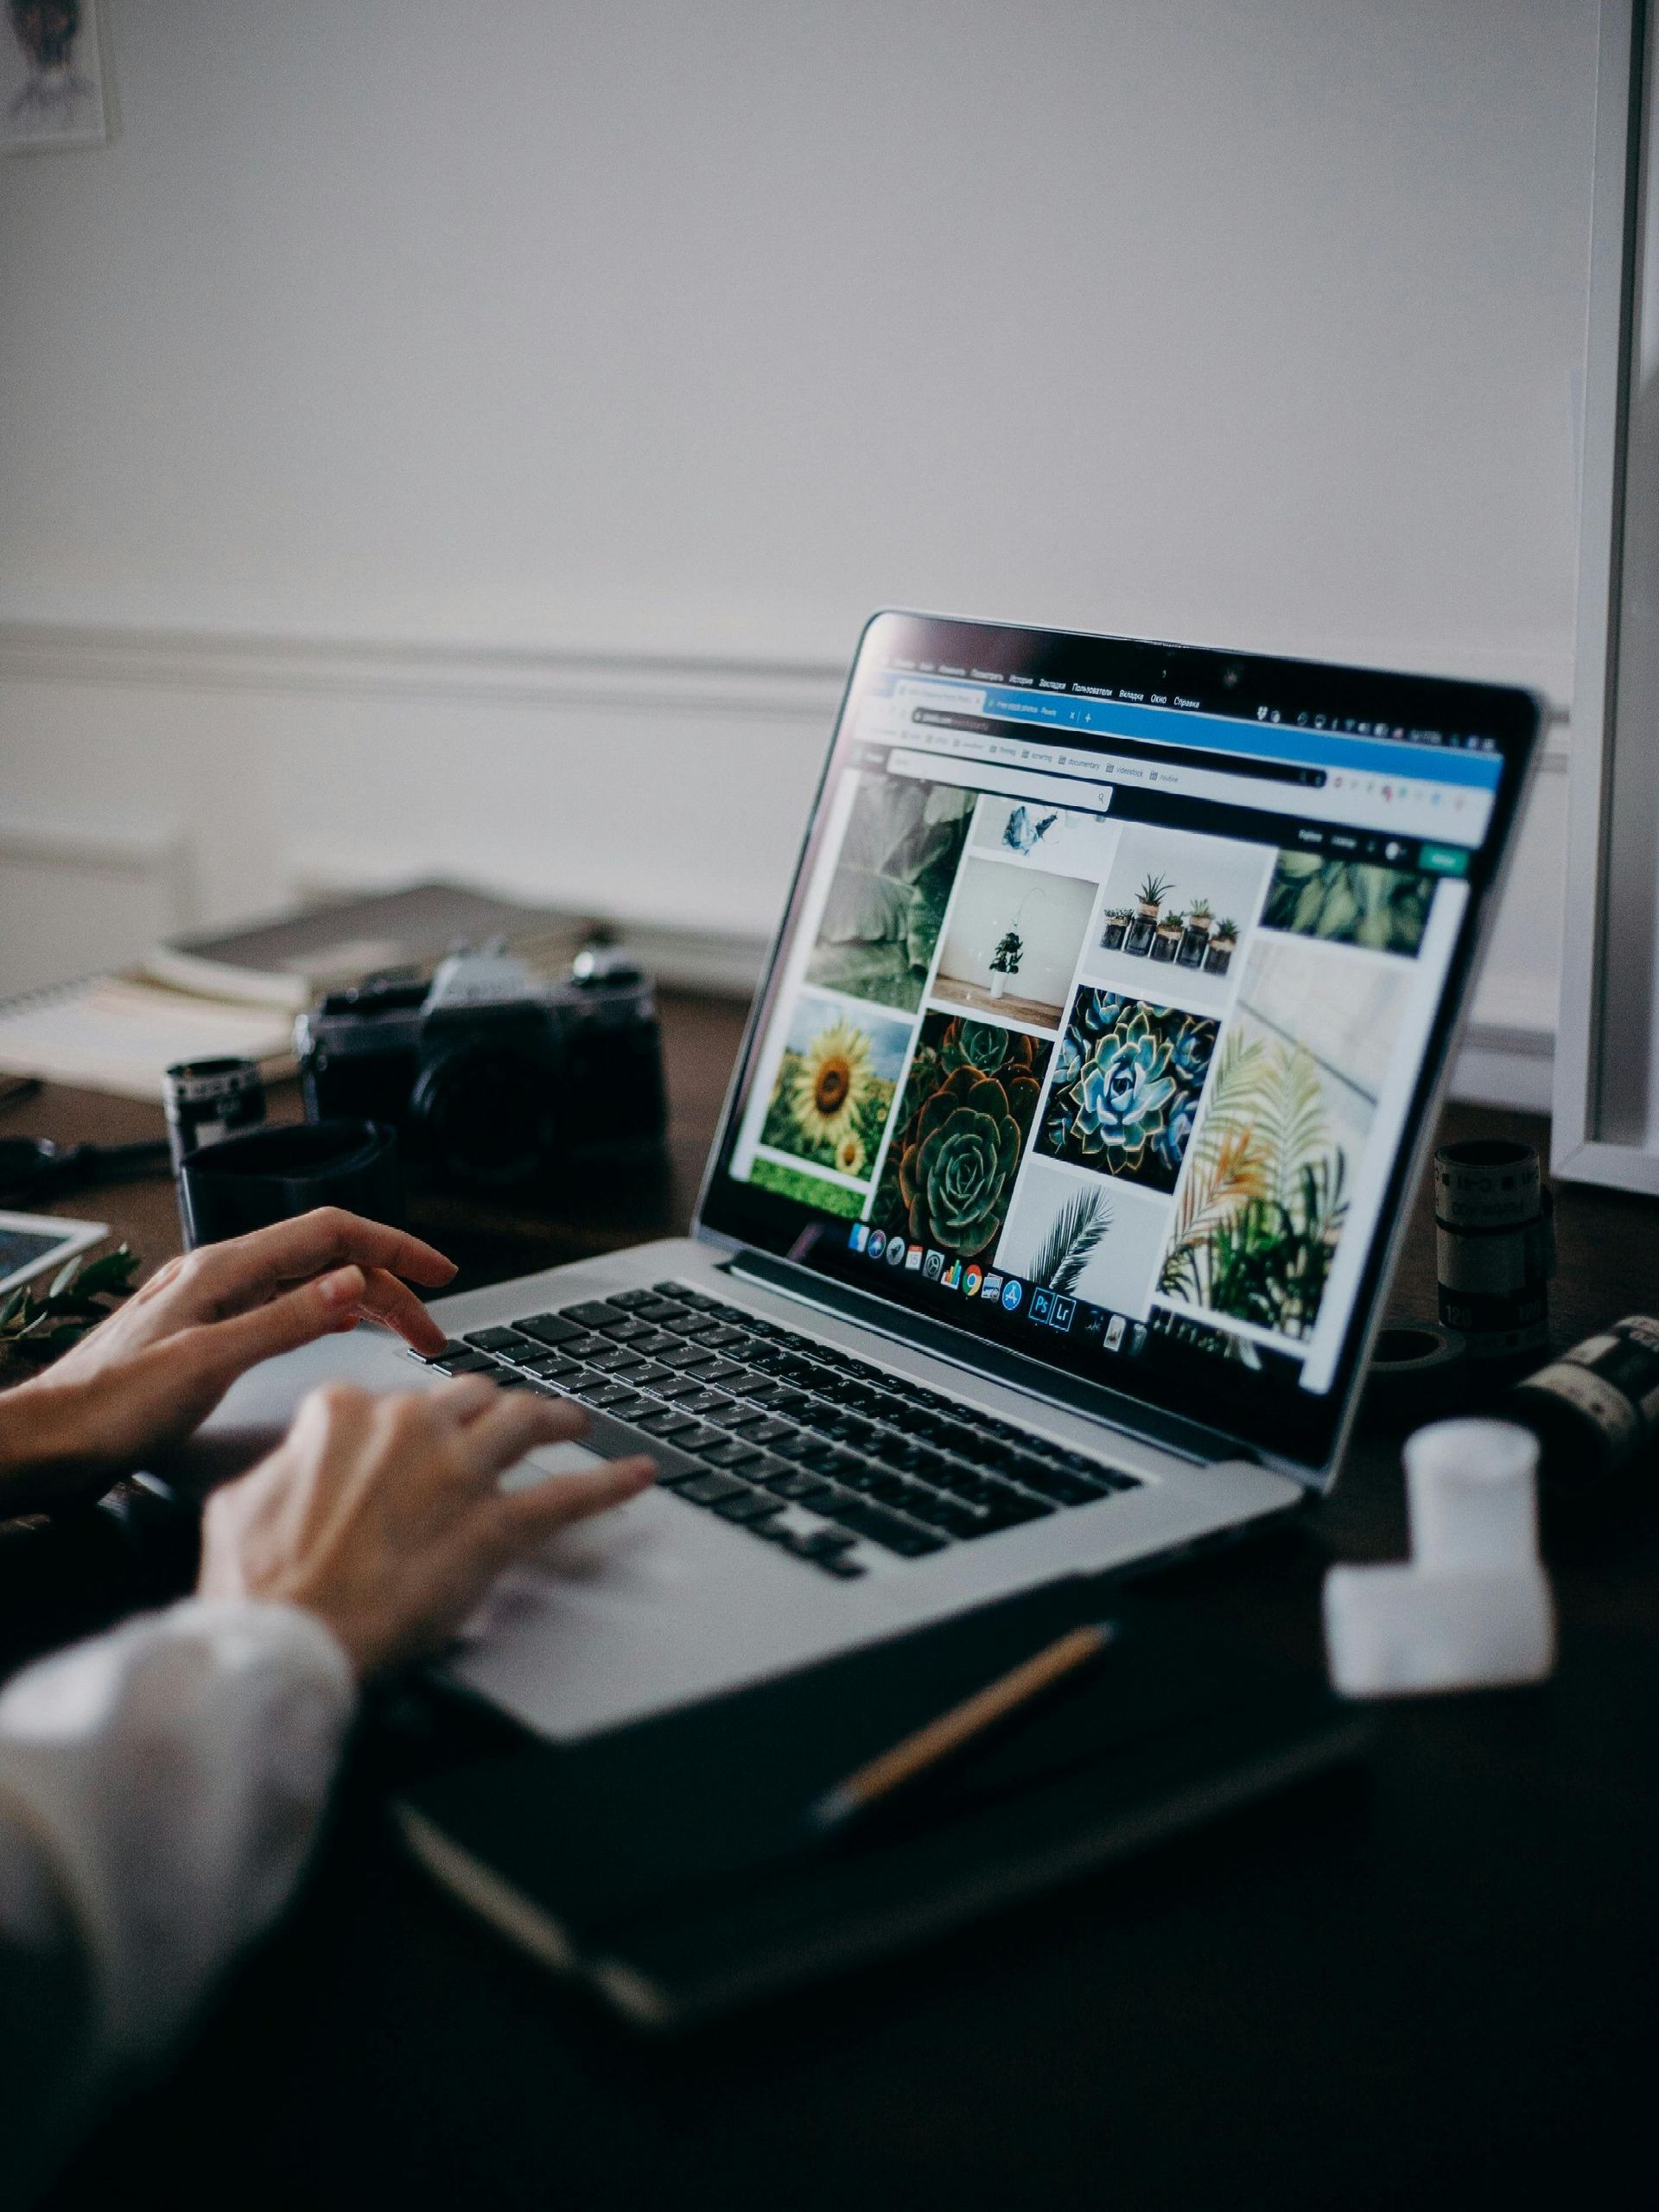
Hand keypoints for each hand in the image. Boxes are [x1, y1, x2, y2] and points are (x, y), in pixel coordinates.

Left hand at [0, 1210, 456, 1515]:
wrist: (50, 1441)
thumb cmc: (112, 1407)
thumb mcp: (209, 1363)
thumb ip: (287, 1320)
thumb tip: (353, 1281)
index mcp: (225, 1269)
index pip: (330, 1233)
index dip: (393, 1246)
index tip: (439, 1270)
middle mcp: (221, 1276)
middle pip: (326, 1260)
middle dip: (389, 1287)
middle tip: (431, 1332)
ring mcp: (214, 1303)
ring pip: (309, 1286)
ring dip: (363, 1305)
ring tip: (405, 1338)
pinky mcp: (208, 1334)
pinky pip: (284, 1310)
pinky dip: (328, 1318)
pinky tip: (342, 1335)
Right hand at [198, 1377, 656, 1677]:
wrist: (289, 1636)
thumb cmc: (260, 1585)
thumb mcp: (244, 1502)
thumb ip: (284, 1468)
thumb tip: (294, 1466)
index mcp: (346, 1413)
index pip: (392, 1398)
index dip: (408, 1422)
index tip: (416, 1438)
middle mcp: (410, 1426)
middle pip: (469, 1398)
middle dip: (489, 1409)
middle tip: (506, 1423)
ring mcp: (459, 1472)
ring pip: (524, 1421)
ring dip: (556, 1419)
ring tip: (573, 1423)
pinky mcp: (495, 1525)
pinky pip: (569, 1495)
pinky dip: (610, 1483)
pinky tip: (639, 1475)